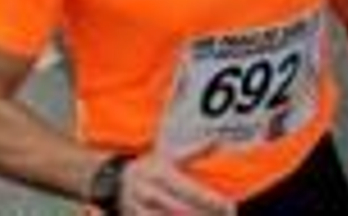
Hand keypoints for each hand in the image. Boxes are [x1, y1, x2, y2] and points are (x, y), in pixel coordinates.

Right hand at [119, 145, 235, 215]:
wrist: (117, 181)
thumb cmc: (151, 168)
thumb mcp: (169, 156)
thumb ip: (194, 151)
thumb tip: (217, 140)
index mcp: (161, 174)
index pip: (192, 191)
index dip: (212, 202)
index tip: (230, 208)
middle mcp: (150, 193)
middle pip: (184, 211)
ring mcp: (140, 211)